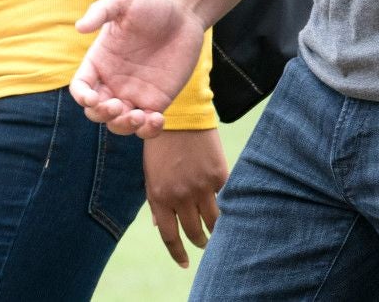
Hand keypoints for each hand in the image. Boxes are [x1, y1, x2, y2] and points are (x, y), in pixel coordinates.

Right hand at [71, 0, 207, 136]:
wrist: (184, 14)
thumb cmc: (150, 4)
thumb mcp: (123, 0)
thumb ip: (101, 11)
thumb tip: (79, 27)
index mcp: (99, 62)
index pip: (80, 88)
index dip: (81, 97)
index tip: (93, 97)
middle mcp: (112, 82)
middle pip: (96, 112)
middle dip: (102, 114)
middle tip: (118, 105)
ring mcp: (133, 94)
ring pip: (118, 125)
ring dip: (123, 127)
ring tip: (139, 116)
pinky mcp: (156, 102)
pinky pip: (146, 126)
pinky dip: (148, 130)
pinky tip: (157, 119)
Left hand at [142, 128, 226, 266]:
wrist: (180, 114)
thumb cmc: (161, 144)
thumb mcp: (150, 173)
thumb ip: (155, 200)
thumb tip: (161, 227)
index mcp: (159, 196)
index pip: (169, 236)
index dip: (178, 253)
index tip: (184, 263)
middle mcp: (180, 196)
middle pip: (193, 232)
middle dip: (199, 242)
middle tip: (203, 242)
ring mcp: (201, 186)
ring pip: (213, 221)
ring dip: (215, 230)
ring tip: (216, 231)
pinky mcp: (219, 175)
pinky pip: (225, 198)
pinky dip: (227, 205)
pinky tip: (228, 207)